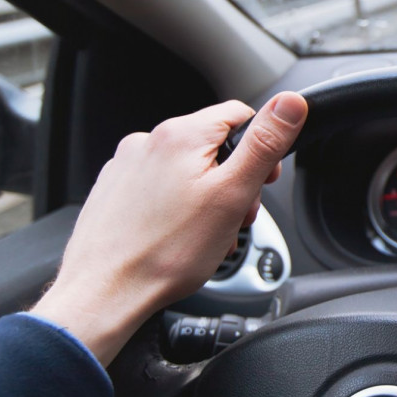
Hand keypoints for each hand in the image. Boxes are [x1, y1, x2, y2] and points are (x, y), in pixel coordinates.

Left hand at [32, 92, 307, 365]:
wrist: (105, 293)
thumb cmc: (166, 252)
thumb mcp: (233, 193)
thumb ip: (265, 143)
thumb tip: (291, 103)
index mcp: (181, 134)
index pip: (240, 114)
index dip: (261, 148)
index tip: (263, 181)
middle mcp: (148, 141)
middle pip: (213, 145)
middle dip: (233, 180)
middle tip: (235, 217)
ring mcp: (127, 166)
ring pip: (187, 169)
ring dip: (208, 197)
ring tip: (207, 234)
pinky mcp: (114, 190)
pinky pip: (160, 187)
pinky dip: (178, 207)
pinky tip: (179, 236)